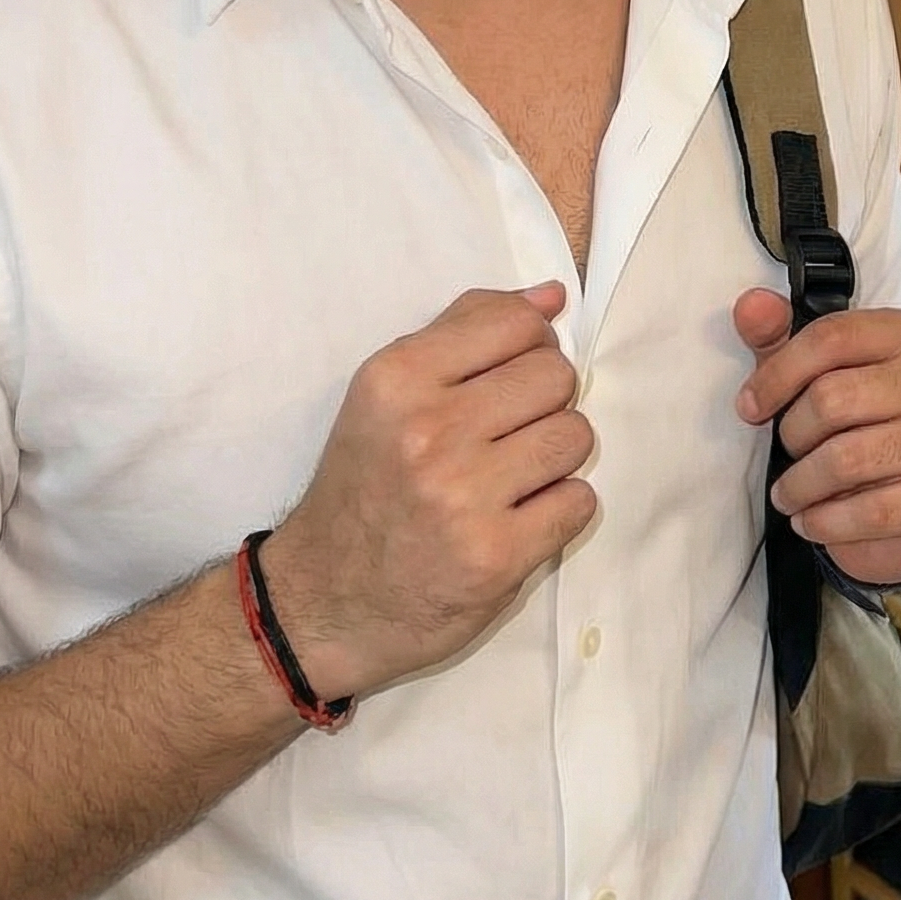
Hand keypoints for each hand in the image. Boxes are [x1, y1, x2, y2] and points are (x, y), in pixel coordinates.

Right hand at [264, 284, 595, 698]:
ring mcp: (462, 497)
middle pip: (556, 377)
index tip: (510, 378)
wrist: (321, 603)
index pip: (518, 324)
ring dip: (556, 458)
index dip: (531, 346)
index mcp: (398, 379)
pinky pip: (579, 501)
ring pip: (575, 436)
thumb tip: (551, 296)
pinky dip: (558, 510)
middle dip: (545, 404)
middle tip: (508, 437)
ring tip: (513, 479)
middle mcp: (427, 432)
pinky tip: (517, 519)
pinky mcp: (495, 556)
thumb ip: (467, 331)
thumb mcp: (390, 395)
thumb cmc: (366, 486)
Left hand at [733, 288, 900, 587]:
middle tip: (785, 453)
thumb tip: (750, 306)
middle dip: (792, 435)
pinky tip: (813, 521)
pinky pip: (869, 513)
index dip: (777, 373)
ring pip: (845, 460)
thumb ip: (780, 337)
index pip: (831, 337)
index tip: (750, 406)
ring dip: (800, 486)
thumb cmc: (866, 421)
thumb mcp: (821, 372)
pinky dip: (825, 523)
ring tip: (790, 494)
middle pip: (833, 399)